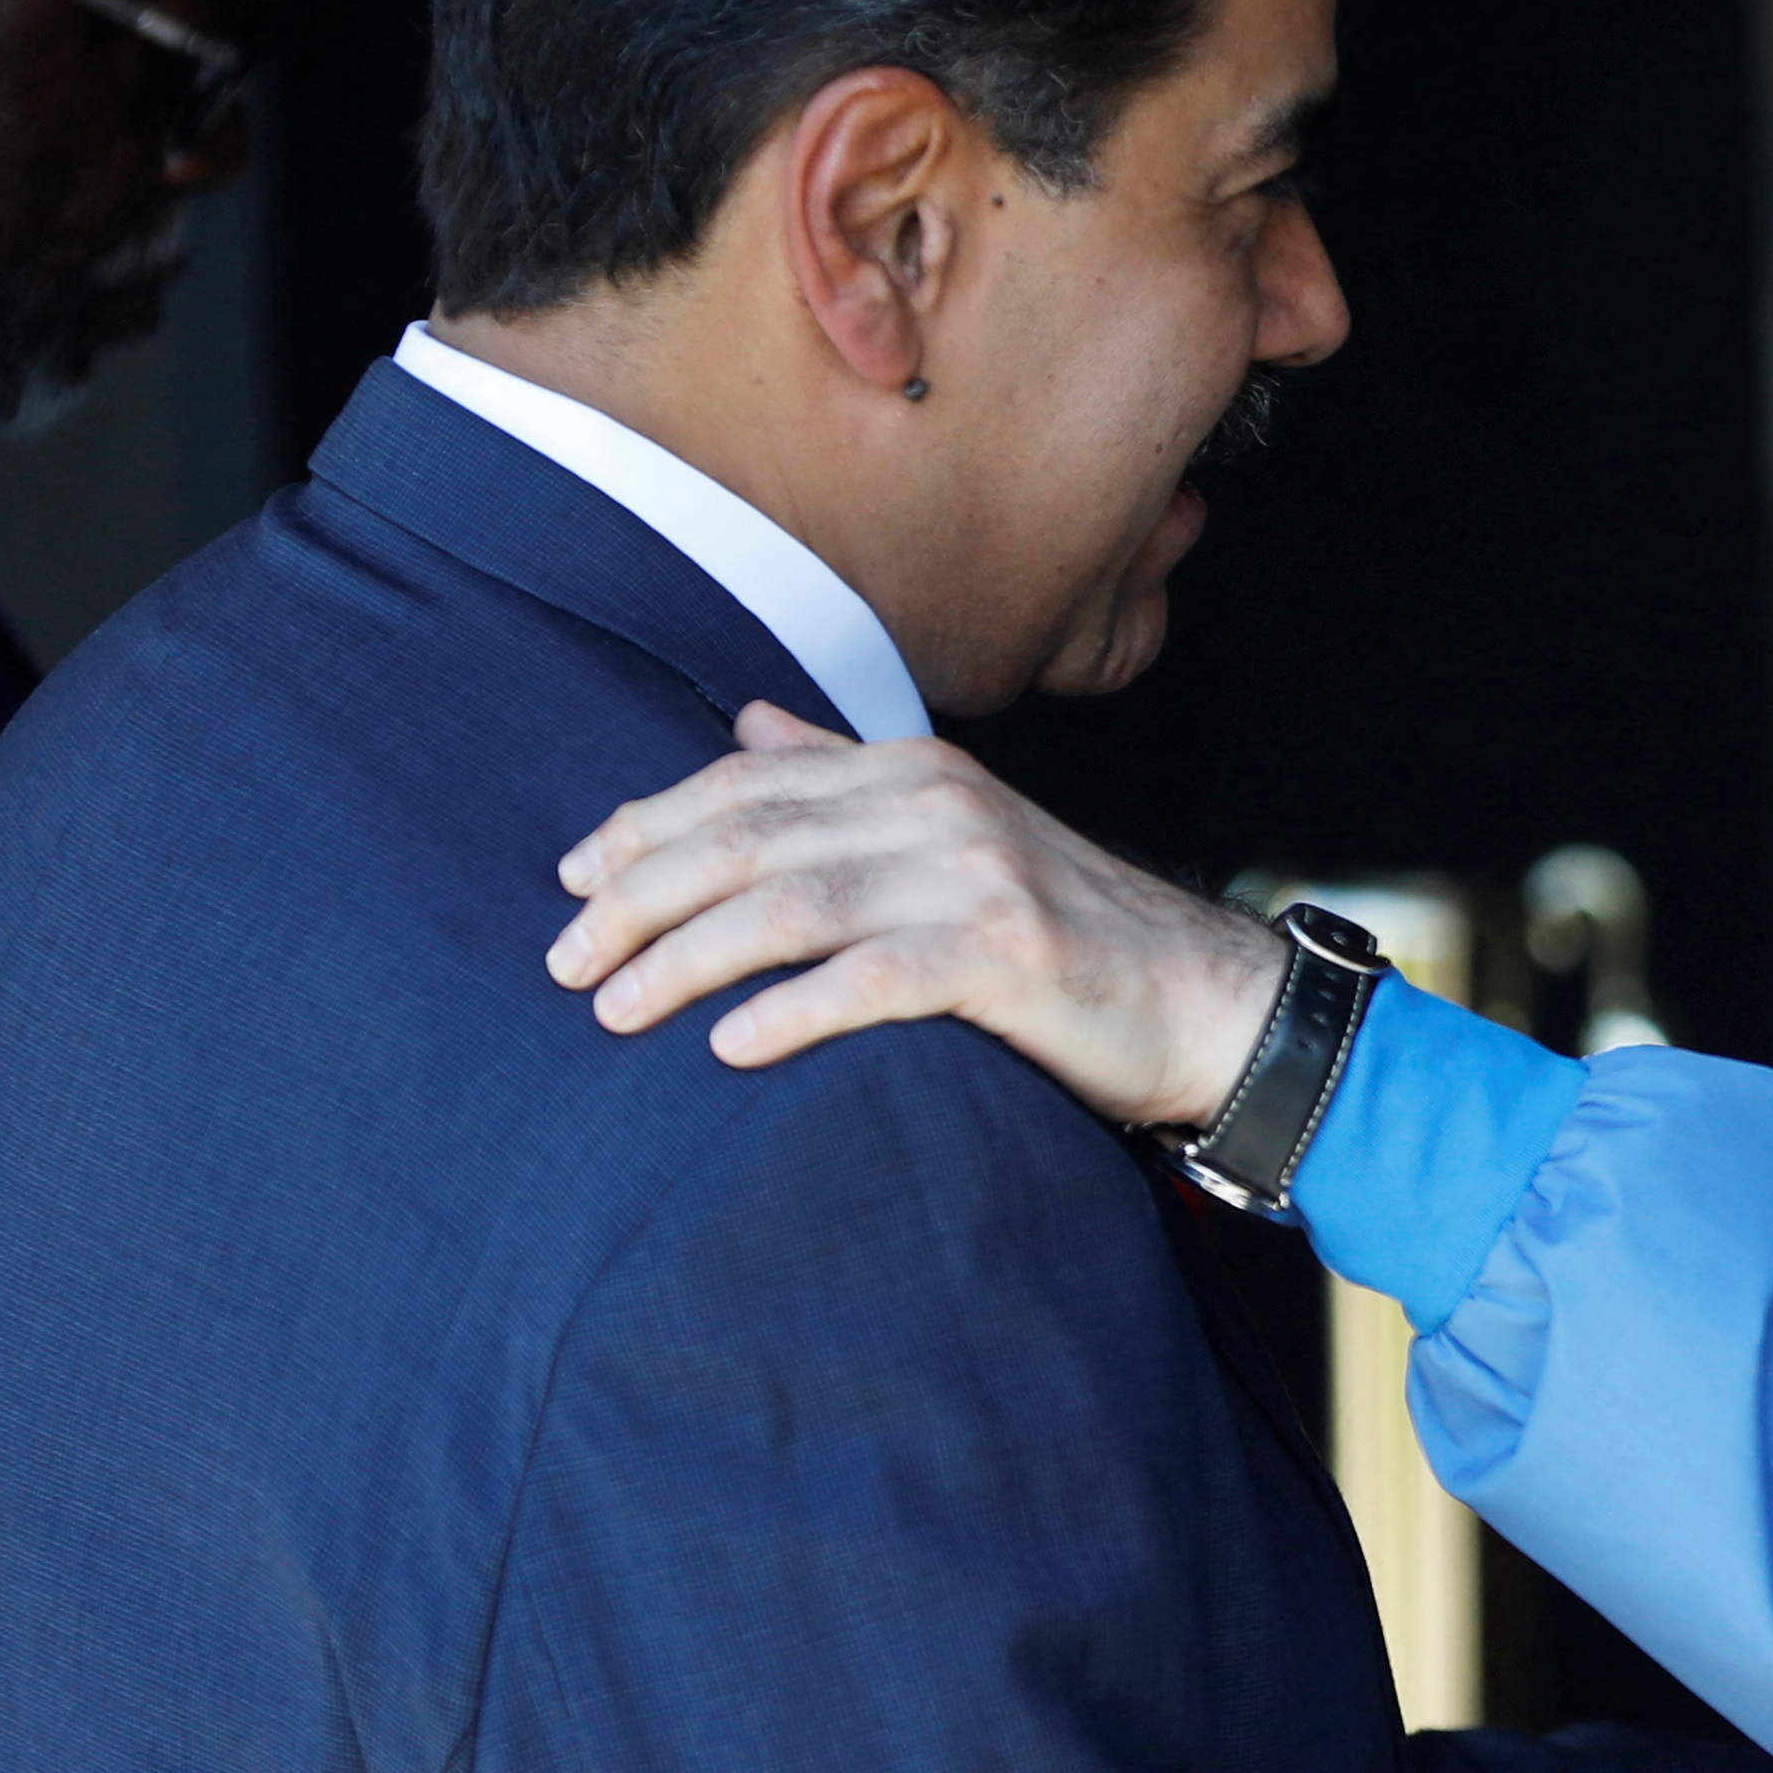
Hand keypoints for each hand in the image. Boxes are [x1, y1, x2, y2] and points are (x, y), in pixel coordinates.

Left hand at [545, 703, 1278, 1120]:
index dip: (644, 827)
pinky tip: (730, 1048)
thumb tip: (745, 724)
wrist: (1209, 1003)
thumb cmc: (1068, 938)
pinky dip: (791, 1011)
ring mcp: (976, 875)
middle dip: (637, 898)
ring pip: (791, 905)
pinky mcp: (1009, 953)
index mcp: (915, 771)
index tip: (568, 881)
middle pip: (747, 839)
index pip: (745, 783)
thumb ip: (848, 778)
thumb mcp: (954, 838)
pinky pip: (874, 978)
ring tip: (614, 1012)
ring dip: (685, 960)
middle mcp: (939, 805)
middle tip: (563, 963)